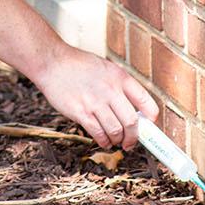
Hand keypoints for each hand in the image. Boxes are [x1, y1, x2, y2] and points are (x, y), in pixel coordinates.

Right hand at [35, 45, 157, 149]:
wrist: (53, 62)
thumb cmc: (80, 66)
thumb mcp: (107, 69)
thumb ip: (120, 87)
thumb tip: (134, 112)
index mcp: (120, 77)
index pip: (146, 101)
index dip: (151, 118)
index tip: (149, 126)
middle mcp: (110, 90)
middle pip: (132, 122)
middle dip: (134, 137)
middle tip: (131, 142)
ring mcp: (95, 102)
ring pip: (116, 131)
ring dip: (118, 140)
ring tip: (115, 141)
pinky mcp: (81, 112)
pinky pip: (98, 134)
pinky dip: (104, 141)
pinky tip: (103, 141)